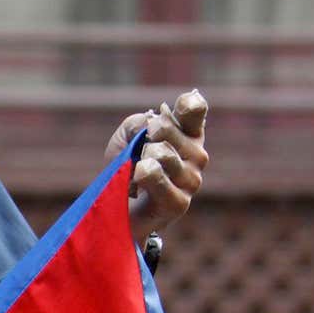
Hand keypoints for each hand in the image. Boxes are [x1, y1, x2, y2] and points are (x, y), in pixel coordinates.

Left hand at [104, 90, 209, 243]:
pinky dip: (141, 176)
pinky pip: (158, 178)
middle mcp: (197, 155)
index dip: (187, 105)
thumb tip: (151, 126)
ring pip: (161, 153)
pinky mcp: (179, 203)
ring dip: (140, 159)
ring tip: (138, 171)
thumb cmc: (127, 166)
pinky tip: (136, 181)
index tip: (177, 105)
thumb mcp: (127, 136)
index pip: (194, 111)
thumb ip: (139, 123)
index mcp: (188, 134)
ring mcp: (191, 181)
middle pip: (166, 128)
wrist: (116, 207)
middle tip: (140, 154)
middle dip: (143, 138)